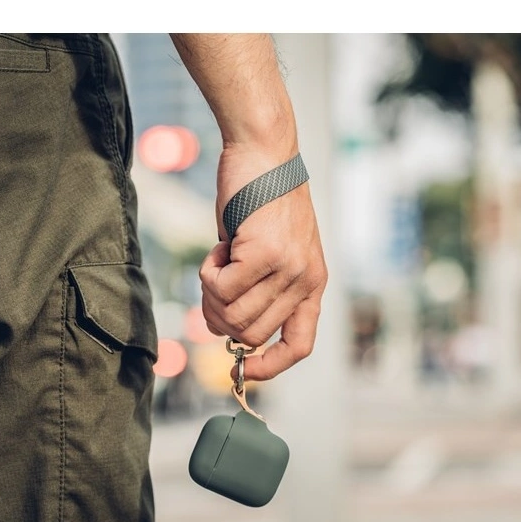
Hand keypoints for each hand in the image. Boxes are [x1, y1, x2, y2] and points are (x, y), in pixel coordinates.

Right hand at [200, 144, 327, 380]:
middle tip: (213, 284)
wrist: (264, 151)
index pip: (300, 345)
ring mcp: (288, 268)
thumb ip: (257, 290)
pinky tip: (220, 248)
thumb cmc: (260, 199)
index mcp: (312, 284)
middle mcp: (306, 281)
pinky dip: (208, 273)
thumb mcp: (270, 251)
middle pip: (251, 334)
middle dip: (220, 318)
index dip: (271, 366)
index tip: (242, 370)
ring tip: (219, 260)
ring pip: (233, 315)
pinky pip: (221, 288)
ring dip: (212, 294)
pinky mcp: (266, 253)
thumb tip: (224, 330)